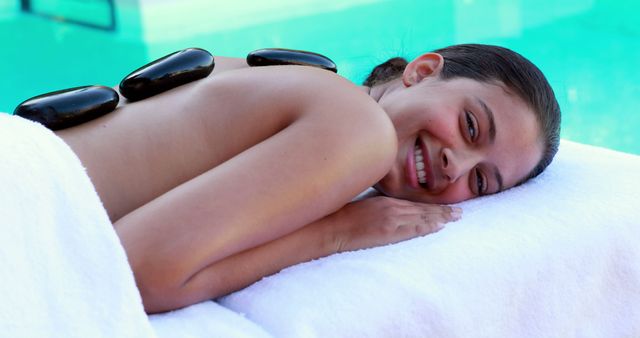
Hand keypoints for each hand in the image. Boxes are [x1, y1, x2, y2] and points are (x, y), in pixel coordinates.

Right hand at [327, 196, 460, 252]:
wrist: (328, 226)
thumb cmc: (339, 218)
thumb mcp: (361, 208)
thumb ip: (376, 209)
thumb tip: (383, 214)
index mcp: (384, 201)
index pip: (413, 205)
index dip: (430, 206)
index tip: (445, 207)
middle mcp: (390, 207)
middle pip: (421, 209)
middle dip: (442, 211)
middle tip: (460, 212)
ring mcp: (390, 219)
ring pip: (421, 217)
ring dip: (440, 217)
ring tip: (455, 218)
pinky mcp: (388, 231)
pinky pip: (412, 228)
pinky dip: (427, 226)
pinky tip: (439, 226)